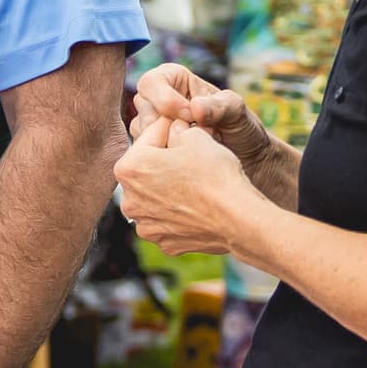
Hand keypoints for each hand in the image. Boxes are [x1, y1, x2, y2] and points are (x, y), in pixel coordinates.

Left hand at [111, 115, 260, 258]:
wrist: (237, 218)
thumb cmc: (214, 174)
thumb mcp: (195, 136)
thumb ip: (177, 129)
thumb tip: (174, 129)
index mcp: (129, 168)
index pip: (149, 137)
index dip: (170, 127)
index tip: (185, 124)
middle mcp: (129, 201)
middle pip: (148, 170)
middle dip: (165, 159)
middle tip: (190, 153)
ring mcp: (146, 226)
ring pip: (156, 197)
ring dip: (170, 187)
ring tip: (195, 180)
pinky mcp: (164, 242)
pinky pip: (169, 220)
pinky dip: (179, 212)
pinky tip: (198, 205)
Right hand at [131, 62, 263, 157]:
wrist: (245, 161)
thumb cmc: (242, 129)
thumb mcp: (237, 112)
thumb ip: (218, 106)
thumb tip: (194, 106)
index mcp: (175, 79)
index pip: (151, 82)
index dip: (166, 99)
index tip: (190, 116)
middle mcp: (159, 100)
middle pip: (142, 106)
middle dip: (164, 124)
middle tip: (191, 136)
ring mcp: (154, 126)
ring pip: (141, 131)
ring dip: (166, 142)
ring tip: (195, 148)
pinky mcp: (154, 149)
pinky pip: (145, 153)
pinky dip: (164, 158)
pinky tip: (187, 161)